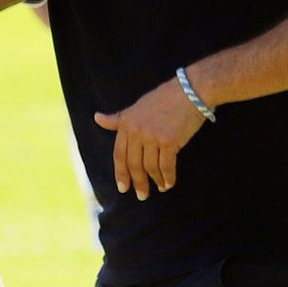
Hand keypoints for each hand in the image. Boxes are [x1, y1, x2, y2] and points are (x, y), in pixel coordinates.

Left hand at [93, 77, 206, 200]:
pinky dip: (168, 177)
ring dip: (155, 181)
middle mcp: (137, 131)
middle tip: (141, 196)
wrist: (191, 90)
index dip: (120, 173)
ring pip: (150, 167)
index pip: (119, 154)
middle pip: (133, 164)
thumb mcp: (137, 106)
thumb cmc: (165, 98)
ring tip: (160, 188)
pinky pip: (166, 166)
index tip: (123, 188)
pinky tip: (169, 183)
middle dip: (137, 183)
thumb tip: (97, 118)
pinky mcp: (169, 141)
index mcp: (126, 124)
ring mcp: (152, 137)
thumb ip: (118, 118)